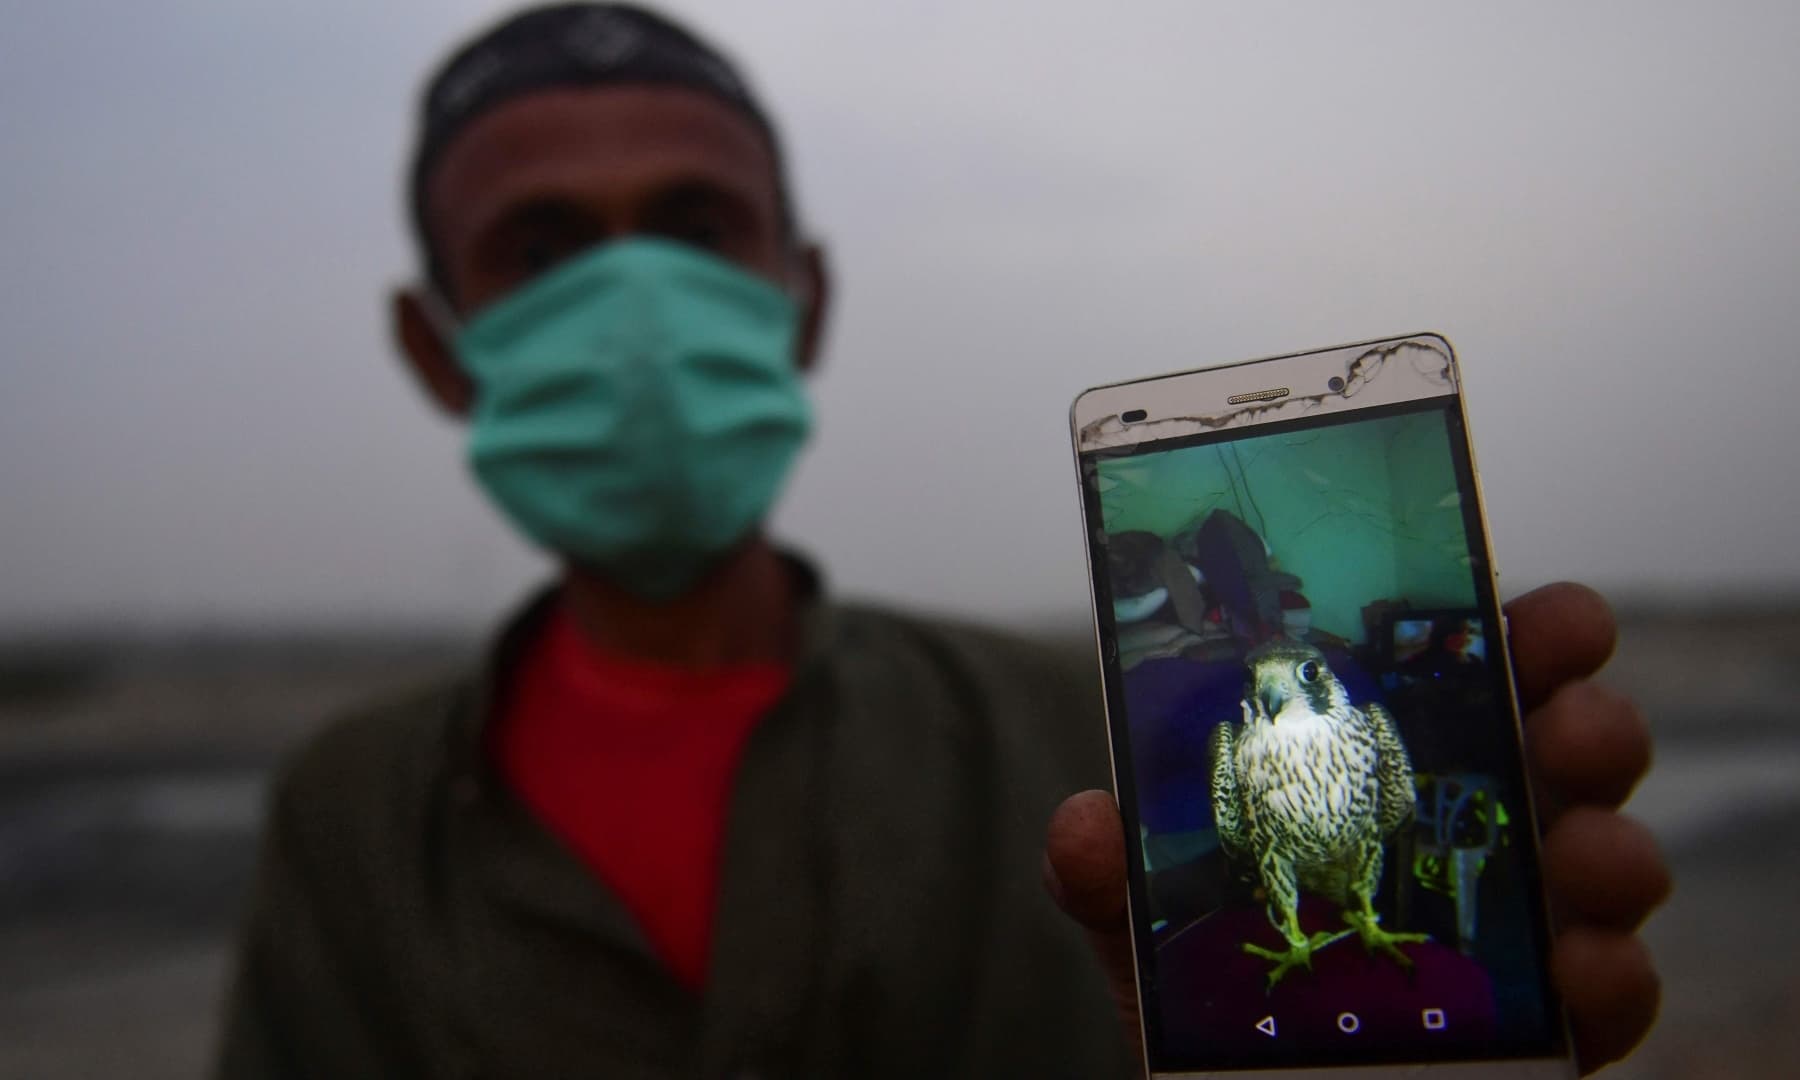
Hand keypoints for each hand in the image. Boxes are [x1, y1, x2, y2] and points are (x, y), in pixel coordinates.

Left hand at [1044, 582, 1669, 1074]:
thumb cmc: (1224, 1000)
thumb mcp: (1151, 933)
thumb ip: (1112, 879)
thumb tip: (1087, 823)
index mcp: (1391, 784)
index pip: (1468, 687)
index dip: (1517, 639)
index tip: (1538, 617)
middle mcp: (1474, 840)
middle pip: (1566, 756)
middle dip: (1588, 721)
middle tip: (1571, 721)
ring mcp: (1525, 931)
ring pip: (1608, 864)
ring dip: (1614, 845)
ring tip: (1583, 849)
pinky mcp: (1555, 1031)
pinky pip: (1609, 998)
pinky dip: (1616, 976)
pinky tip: (1586, 964)